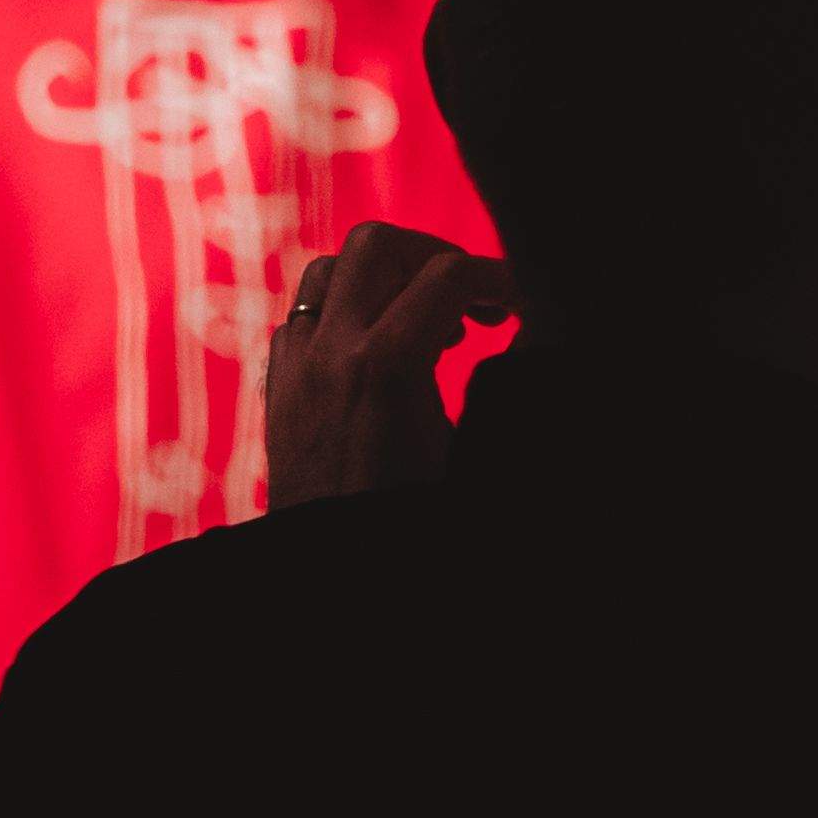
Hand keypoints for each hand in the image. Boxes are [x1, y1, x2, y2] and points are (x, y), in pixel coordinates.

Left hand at [262, 225, 517, 509]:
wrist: (336, 574)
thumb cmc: (412, 520)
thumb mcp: (475, 455)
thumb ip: (507, 389)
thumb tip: (538, 337)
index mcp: (388, 367)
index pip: (449, 275)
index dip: (499, 281)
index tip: (521, 311)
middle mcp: (332, 353)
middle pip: (379, 244)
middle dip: (436, 258)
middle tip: (472, 303)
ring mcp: (297, 367)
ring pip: (333, 269)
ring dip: (386, 280)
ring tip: (428, 324)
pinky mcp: (280, 388)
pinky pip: (305, 312)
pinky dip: (347, 312)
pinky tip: (381, 351)